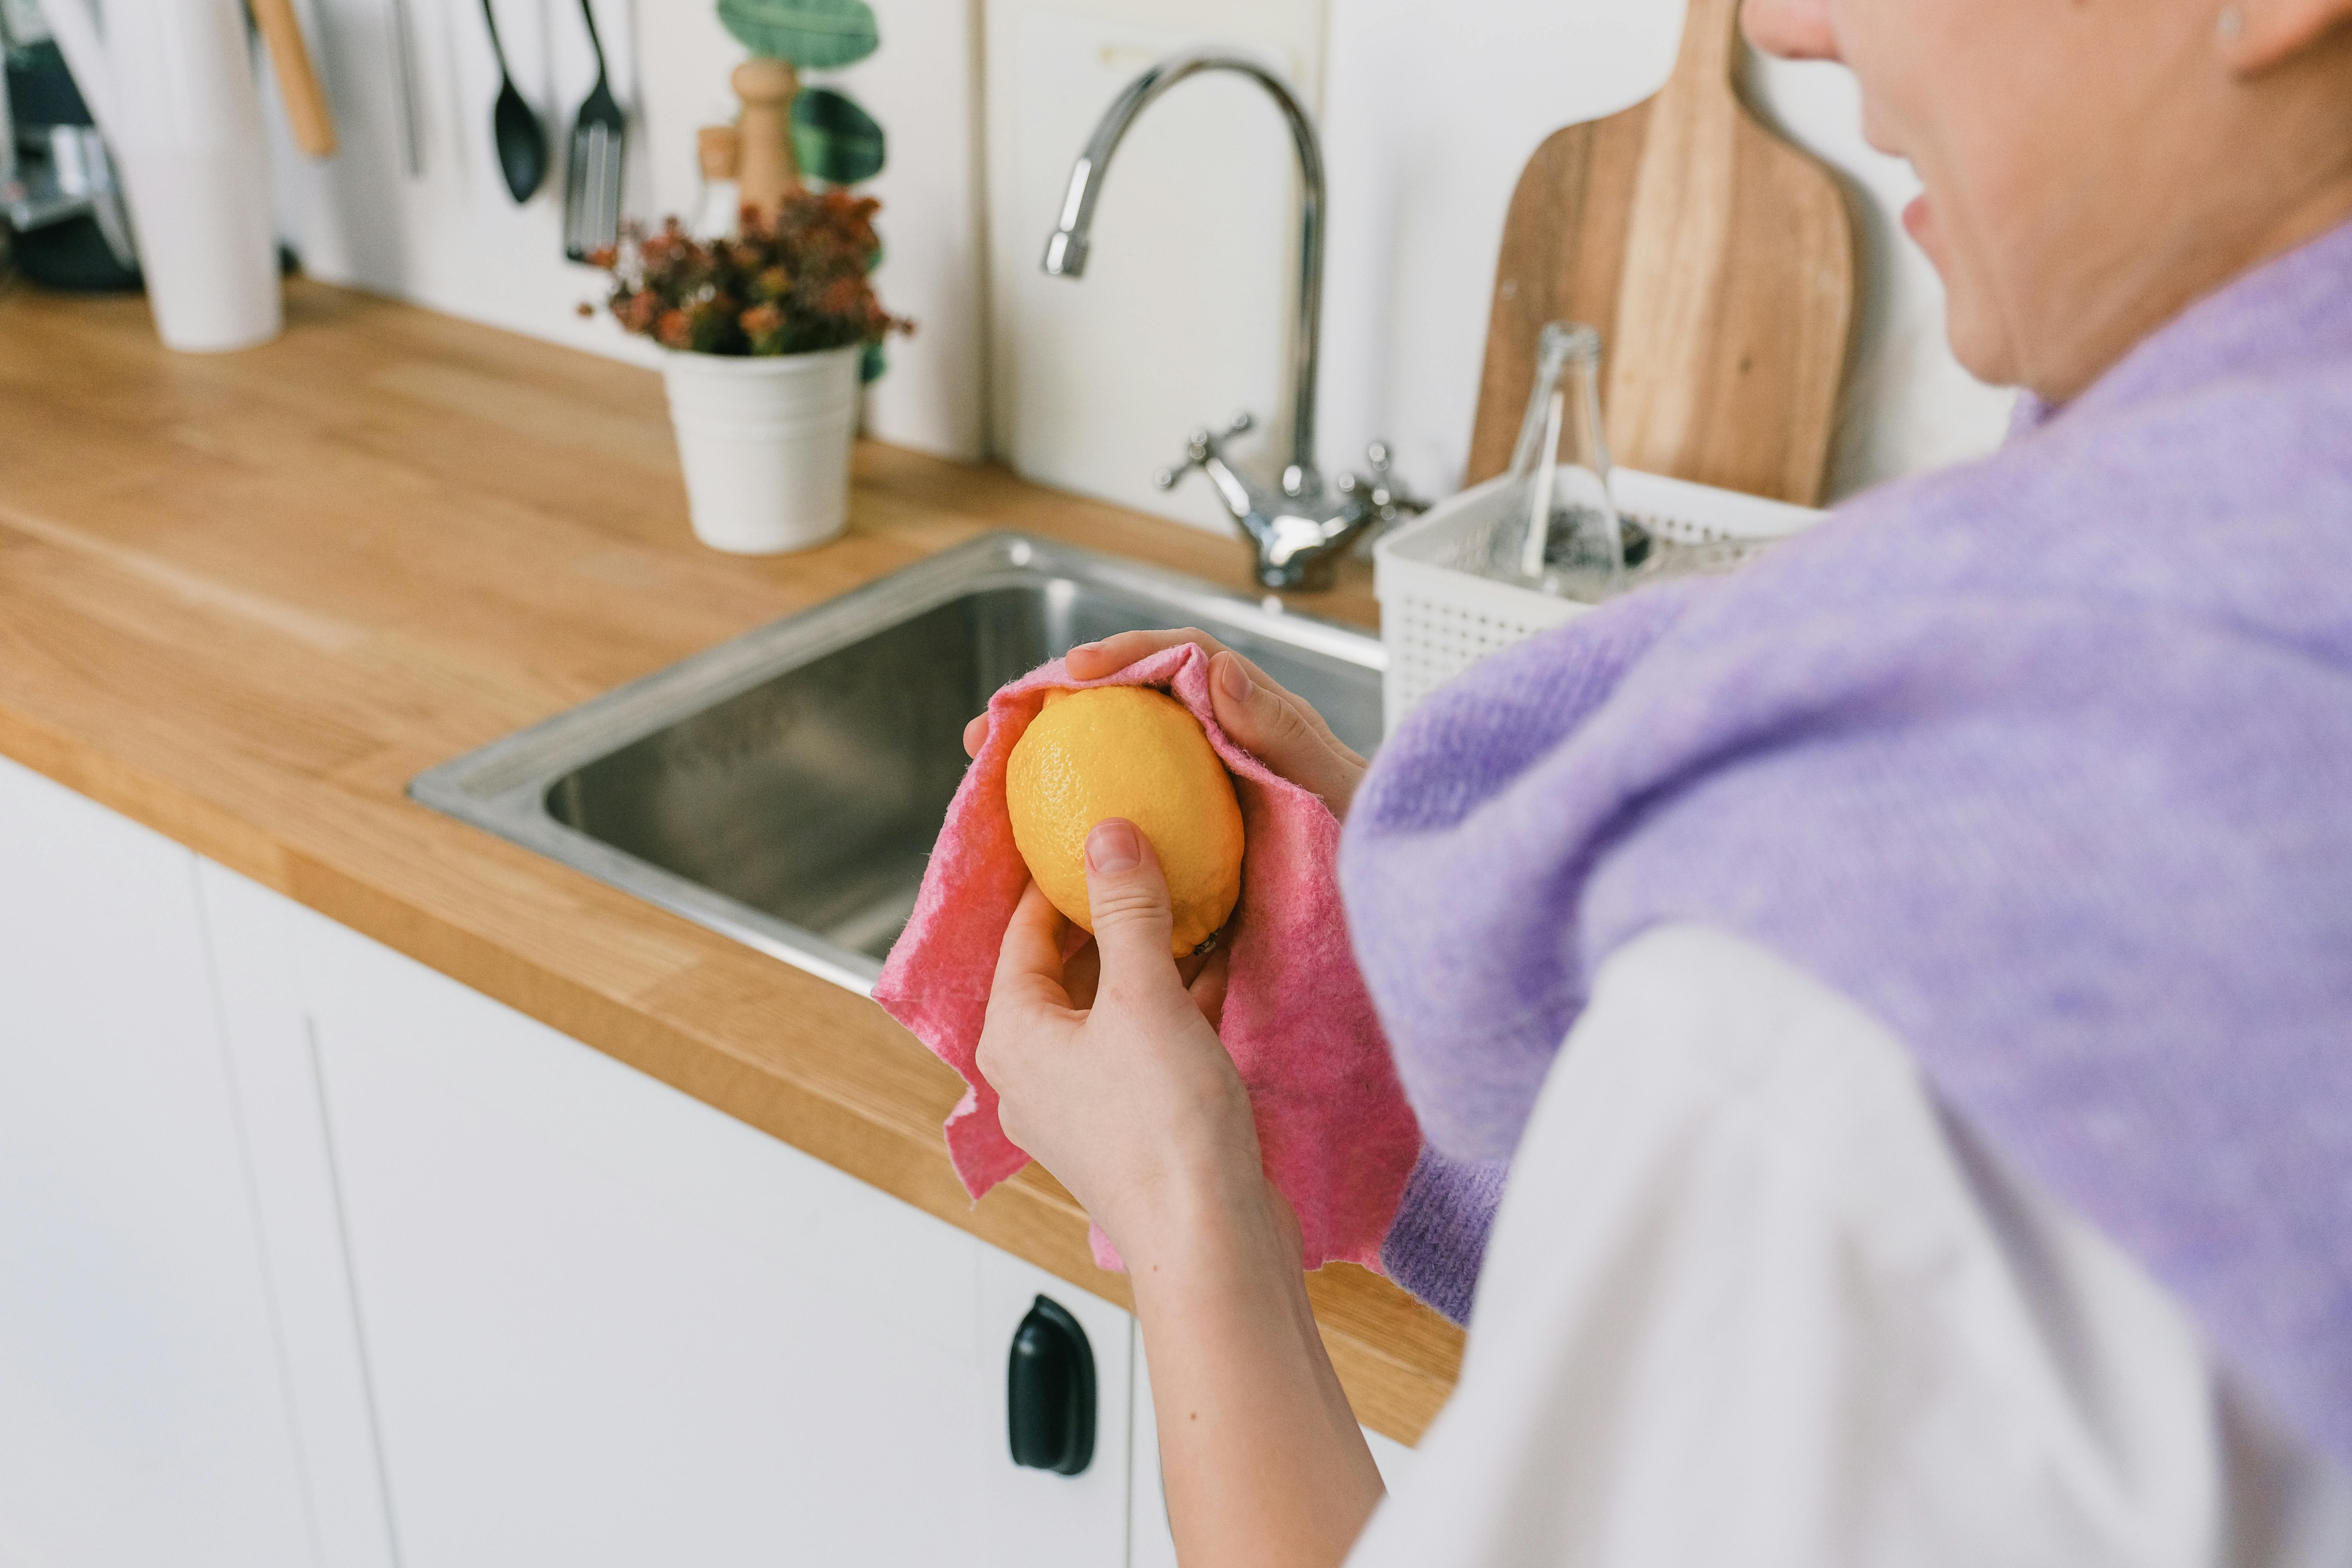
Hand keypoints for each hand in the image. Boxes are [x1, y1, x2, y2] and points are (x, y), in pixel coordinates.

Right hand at [964, 629, 1368, 821]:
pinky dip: (1068, 811)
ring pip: (1110, 751)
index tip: (1077, 671)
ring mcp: (1196, 785)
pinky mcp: (1183, 832)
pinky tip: (1027, 835)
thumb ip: (1288, 733)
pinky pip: (1118, 808)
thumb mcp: (1341, 788)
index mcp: (1255, 713)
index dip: (1126, 652)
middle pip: (1126, 701)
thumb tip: (1223, 671)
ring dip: (1047, 753)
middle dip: (1055, 701)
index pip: (1183, 660)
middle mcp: (1219, 740)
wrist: (1387, 896)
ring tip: (988, 770)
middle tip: (996, 722)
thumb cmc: (1375, 841)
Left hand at [977, 819, 1273, 1260]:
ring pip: (1112, 1006)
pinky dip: (1178, 1002)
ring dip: (1152, 957)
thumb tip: (1108, 834)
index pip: (1023, 933)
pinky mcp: (1134, 1124)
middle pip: (1067, 969)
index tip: (1089, 832)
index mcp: (1013, 1037)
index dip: (1056, 877)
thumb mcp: (1145, 996)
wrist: (1211, 1241)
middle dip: (1112, 914)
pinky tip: (1221, 965)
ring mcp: (1085, 1103)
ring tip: (1194, 901)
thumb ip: (1127, 909)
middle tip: (1149, 858)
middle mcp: (1036, 1072)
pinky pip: (1148, 1042)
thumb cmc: (1163, 1131)